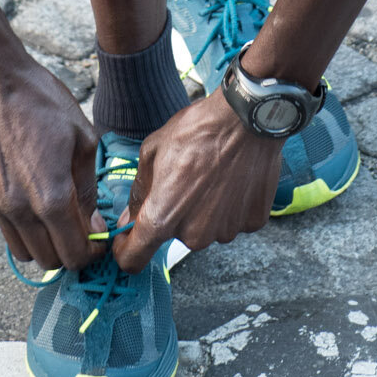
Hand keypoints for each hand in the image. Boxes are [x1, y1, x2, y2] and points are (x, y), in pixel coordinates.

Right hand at [0, 50, 97, 270]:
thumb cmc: (43, 102)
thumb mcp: (82, 139)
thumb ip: (88, 188)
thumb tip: (93, 224)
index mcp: (51, 196)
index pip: (74, 253)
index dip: (92, 253)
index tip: (99, 240)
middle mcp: (21, 209)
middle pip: (49, 261)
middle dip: (70, 253)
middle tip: (81, 231)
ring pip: (24, 253)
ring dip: (45, 246)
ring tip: (58, 222)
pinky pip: (5, 231)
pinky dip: (24, 230)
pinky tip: (36, 204)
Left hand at [112, 88, 282, 272]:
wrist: (246, 118)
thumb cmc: (197, 130)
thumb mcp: (152, 152)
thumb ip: (138, 192)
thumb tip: (130, 219)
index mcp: (163, 217)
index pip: (134, 258)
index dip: (126, 250)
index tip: (128, 240)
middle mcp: (193, 235)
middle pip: (176, 234)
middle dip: (175, 213)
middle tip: (186, 179)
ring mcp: (225, 232)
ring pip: (206, 227)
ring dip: (204, 209)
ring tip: (213, 174)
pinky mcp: (251, 223)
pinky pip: (232, 220)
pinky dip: (230, 205)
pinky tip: (233, 178)